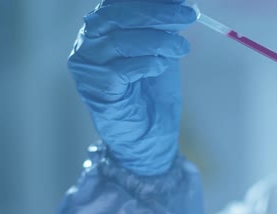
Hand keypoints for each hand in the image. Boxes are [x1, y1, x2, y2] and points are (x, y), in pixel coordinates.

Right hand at [68, 0, 196, 175]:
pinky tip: (161, 67)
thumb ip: (164, 26)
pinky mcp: (97, 90)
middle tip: (189, 15)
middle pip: (116, 16)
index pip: (118, 3)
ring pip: (120, 41)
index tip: (182, 2)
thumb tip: (182, 1)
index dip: (149, 1)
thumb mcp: (162, 51)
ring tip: (181, 47)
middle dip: (157, 13)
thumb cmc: (152, 94)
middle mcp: (87, 45)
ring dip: (158, 40)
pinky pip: (122, 69)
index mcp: (100, 30)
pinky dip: (147, 63)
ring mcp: (88, 69)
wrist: (150, 138)